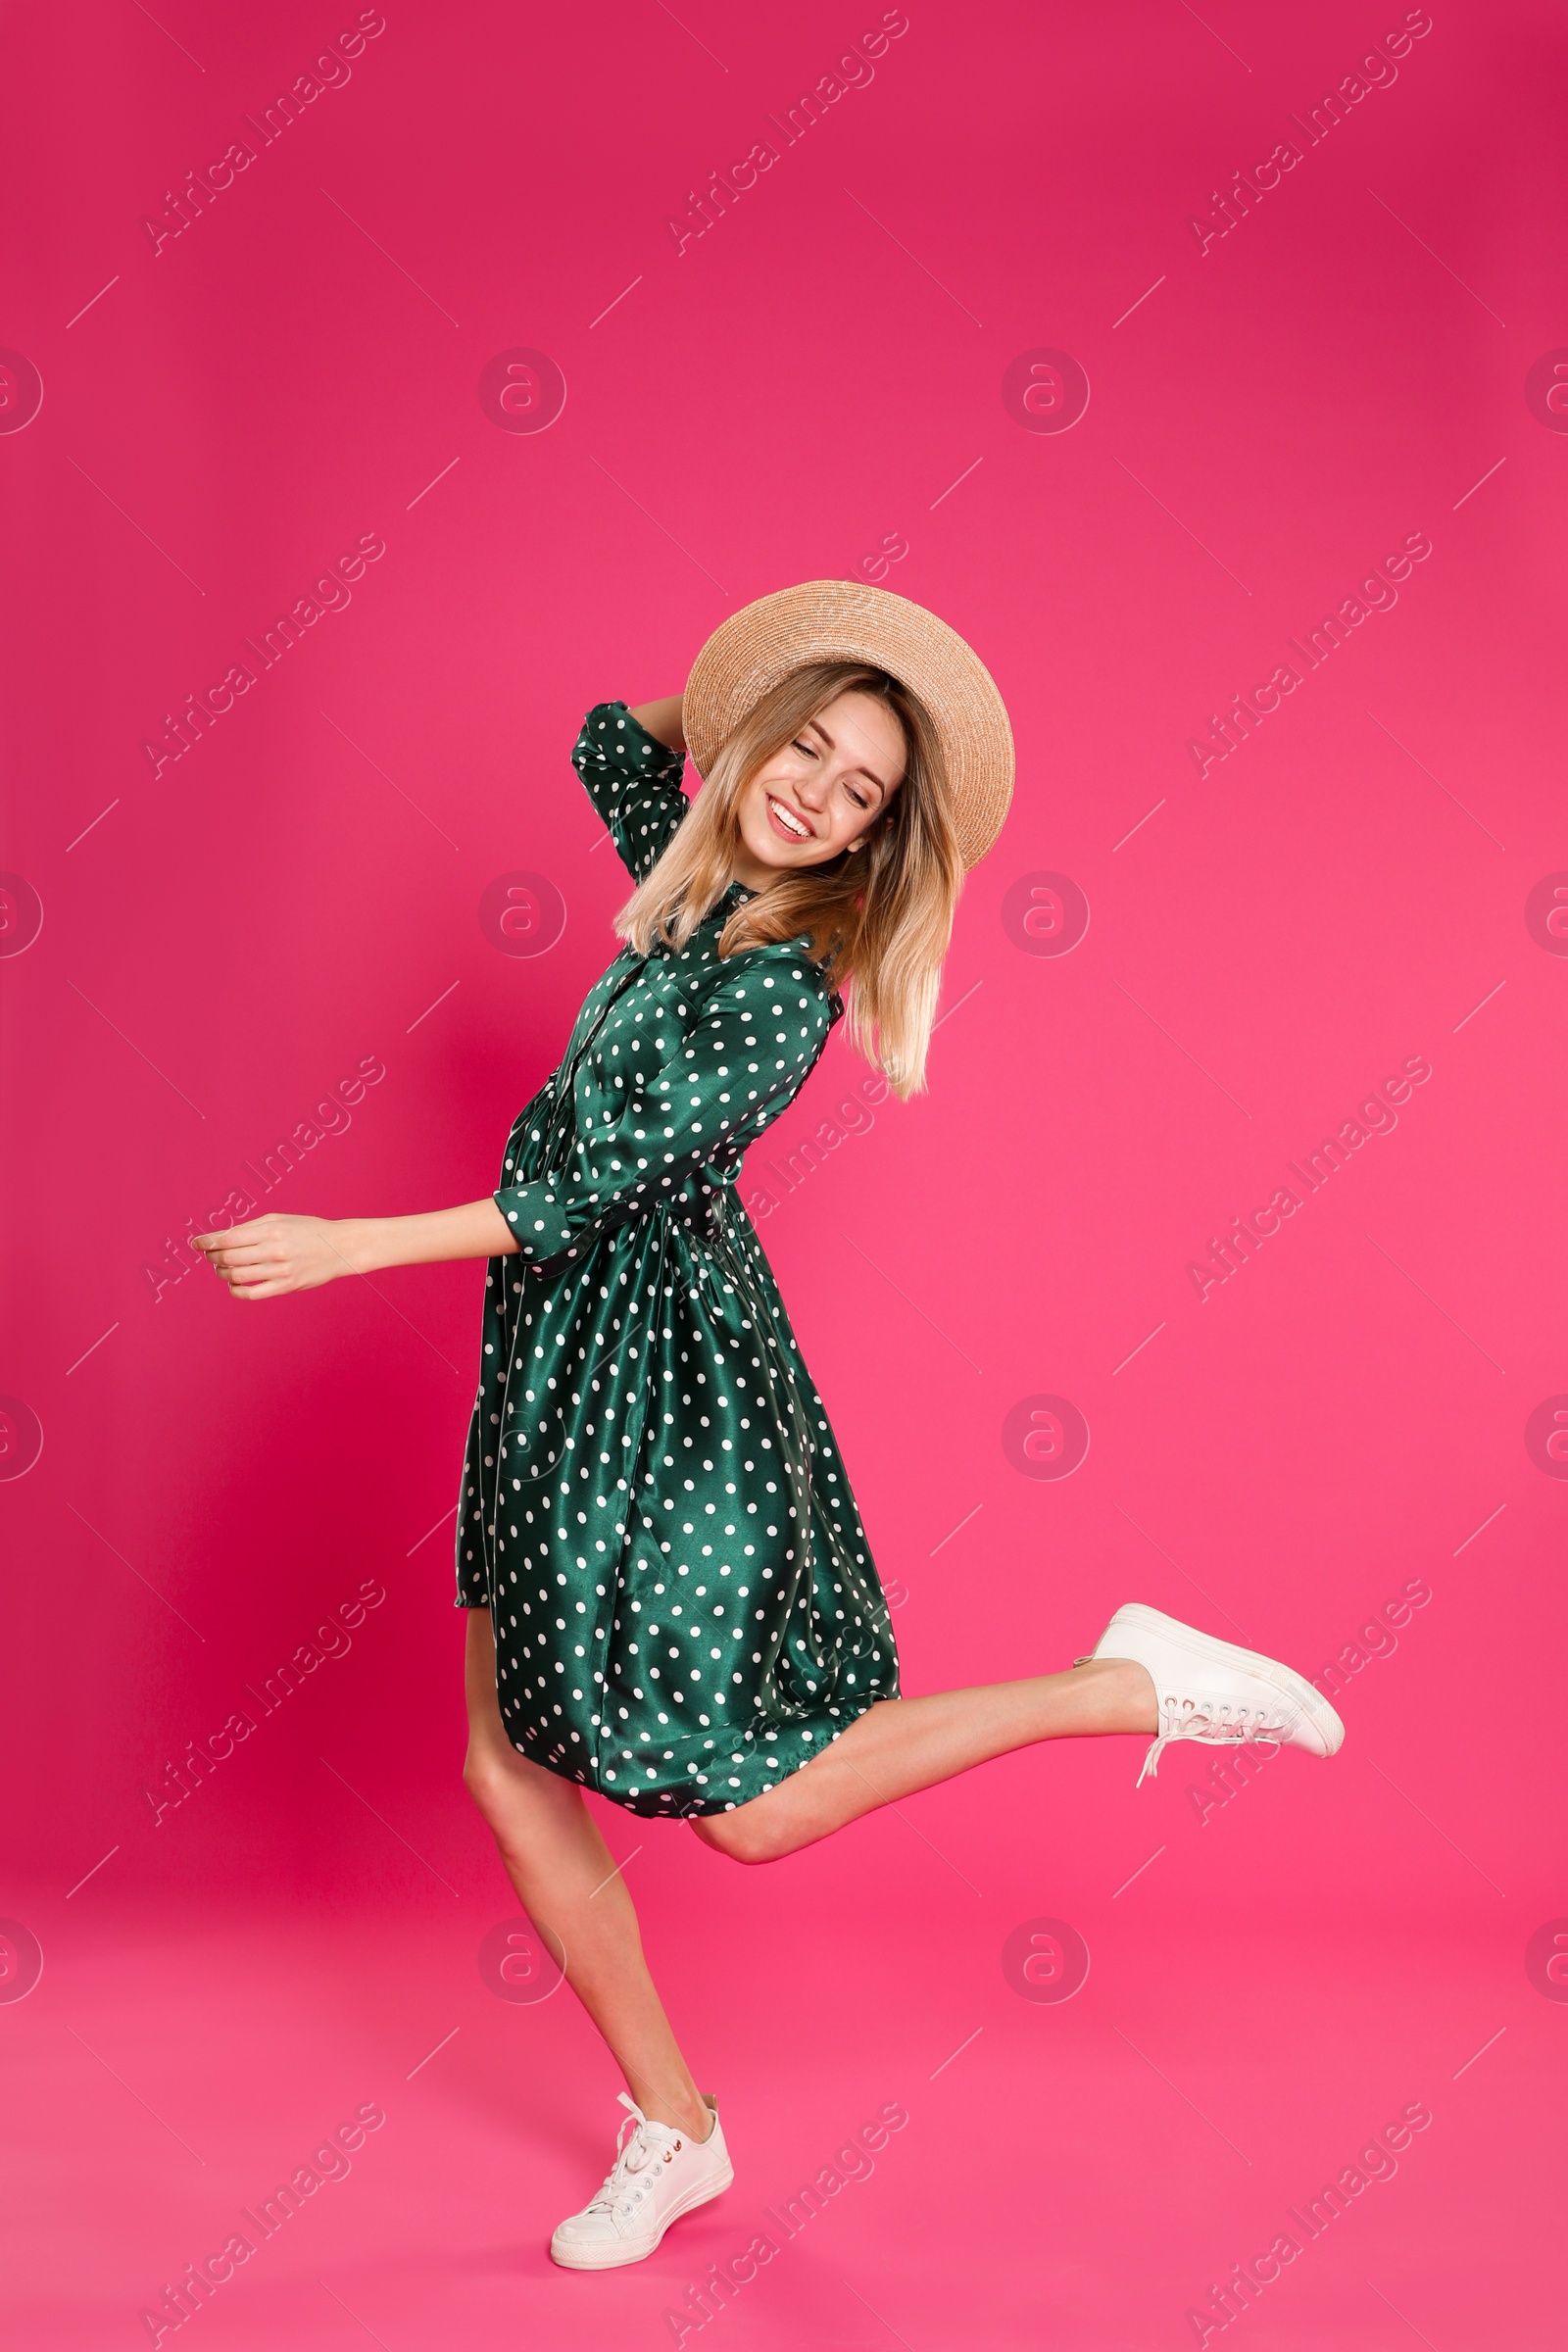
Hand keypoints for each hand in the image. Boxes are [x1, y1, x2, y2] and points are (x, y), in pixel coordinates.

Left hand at [190, 1212, 359, 1299]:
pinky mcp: (286, 1286)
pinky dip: (235, 1290)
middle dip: (213, 1256)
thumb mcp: (280, 1220)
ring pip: (236, 1276)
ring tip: (222, 1269)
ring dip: (222, 1272)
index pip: (228, 1238)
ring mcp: (280, 1270)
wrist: (340, 1247)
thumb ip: (251, 1228)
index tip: (195, 1244)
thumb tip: (220, 1237)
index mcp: (271, 1229)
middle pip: (228, 1257)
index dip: (207, 1241)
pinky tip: (234, 1285)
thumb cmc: (307, 1230)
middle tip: (211, 1256)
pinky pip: (251, 1294)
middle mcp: (274, 1250)